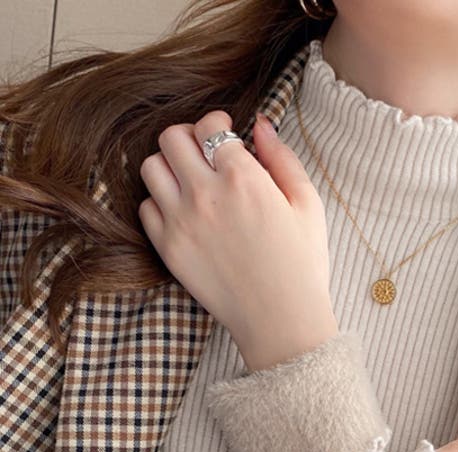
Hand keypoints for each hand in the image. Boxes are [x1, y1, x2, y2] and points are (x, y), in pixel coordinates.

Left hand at [137, 110, 338, 370]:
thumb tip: (261, 127)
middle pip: (172, 137)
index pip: (210, 127)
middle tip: (204, 151)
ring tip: (191, 181)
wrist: (281, 320)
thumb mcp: (308, 206)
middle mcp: (206, 194)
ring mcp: (181, 222)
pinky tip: (184, 212)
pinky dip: (162, 203)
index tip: (225, 132)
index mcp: (244, 179)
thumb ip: (283, 160)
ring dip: (170, 166)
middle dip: (189, 137)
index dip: (218, 124)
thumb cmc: (301, 265)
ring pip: (151, 167)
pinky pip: (147, 207)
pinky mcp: (168, 248)